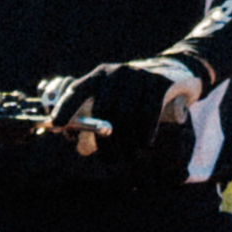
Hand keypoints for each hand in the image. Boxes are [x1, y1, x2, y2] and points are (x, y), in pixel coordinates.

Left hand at [59, 55, 196, 157]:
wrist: (175, 71)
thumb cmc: (137, 93)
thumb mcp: (116, 96)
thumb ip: (96, 115)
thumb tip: (74, 140)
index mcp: (100, 76)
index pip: (77, 91)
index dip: (65, 108)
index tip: (56, 126)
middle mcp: (116, 73)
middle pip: (104, 111)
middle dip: (106, 141)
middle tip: (110, 160)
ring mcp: (138, 76)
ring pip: (125, 115)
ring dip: (127, 142)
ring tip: (130, 156)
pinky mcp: (158, 83)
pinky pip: (148, 112)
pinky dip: (145, 132)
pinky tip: (146, 144)